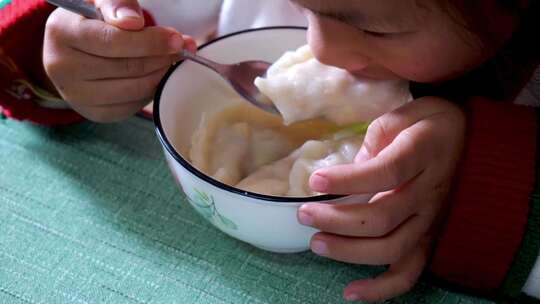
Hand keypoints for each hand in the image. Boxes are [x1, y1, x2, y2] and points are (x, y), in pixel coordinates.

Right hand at [43, 0, 196, 121]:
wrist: (73, 50)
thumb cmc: (92, 22)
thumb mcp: (101, 3)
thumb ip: (118, 4)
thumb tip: (133, 21)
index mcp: (62, 33)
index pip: (113, 41)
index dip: (150, 41)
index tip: (176, 38)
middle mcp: (63, 67)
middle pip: (127, 67)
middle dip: (161, 57)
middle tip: (180, 48)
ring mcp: (77, 95)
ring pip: (134, 89)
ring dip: (160, 74)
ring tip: (170, 60)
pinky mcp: (95, 113)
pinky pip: (134, 106)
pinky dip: (151, 90)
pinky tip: (154, 75)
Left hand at [298, 97, 465, 301]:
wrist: (472, 138)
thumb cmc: (429, 124)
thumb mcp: (400, 116)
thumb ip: (373, 142)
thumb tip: (346, 175)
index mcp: (422, 154)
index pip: (385, 173)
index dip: (347, 181)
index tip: (315, 181)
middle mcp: (429, 192)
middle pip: (381, 218)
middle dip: (336, 220)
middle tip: (305, 215)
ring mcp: (431, 220)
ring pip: (391, 248)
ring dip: (349, 251)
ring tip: (316, 242)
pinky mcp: (429, 237)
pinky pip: (409, 272)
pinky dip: (382, 289)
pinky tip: (351, 292)